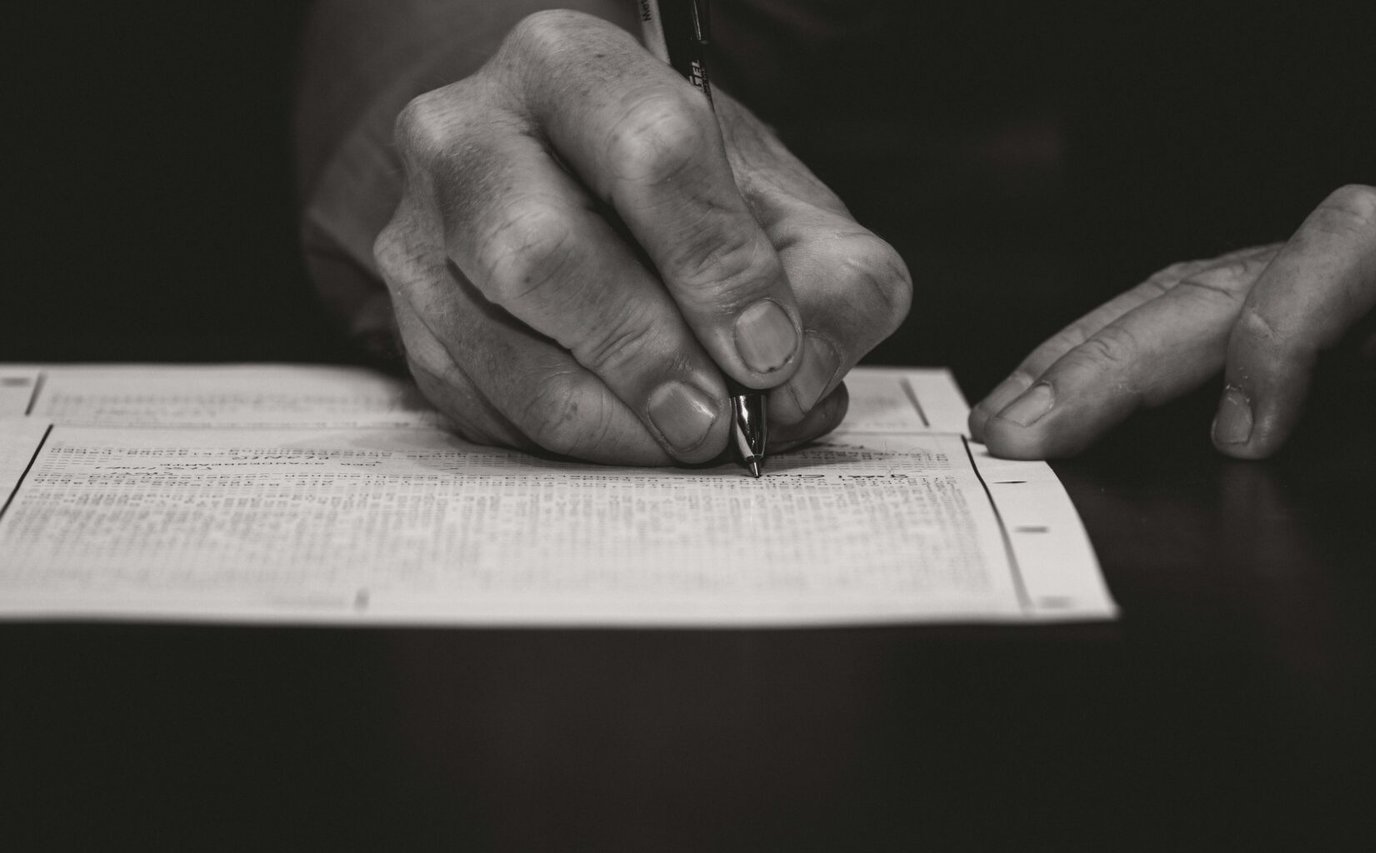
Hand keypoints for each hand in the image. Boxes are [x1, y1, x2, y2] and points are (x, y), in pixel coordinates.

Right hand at [374, 10, 909, 463]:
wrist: (584, 197)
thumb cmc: (692, 199)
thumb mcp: (790, 212)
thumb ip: (836, 282)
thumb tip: (803, 378)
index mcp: (572, 66)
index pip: (648, 153)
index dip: (717, 265)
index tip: (770, 350)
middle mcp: (468, 135)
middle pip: (543, 253)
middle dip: (648, 354)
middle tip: (720, 418)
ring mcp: (422, 236)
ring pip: (505, 349)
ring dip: (616, 421)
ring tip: (696, 439)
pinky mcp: (412, 328)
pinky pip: (488, 410)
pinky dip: (579, 445)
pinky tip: (642, 436)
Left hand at [970, 184, 1375, 461]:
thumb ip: (1297, 411)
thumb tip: (1191, 474)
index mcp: (1319, 291)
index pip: (1172, 303)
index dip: (1079, 353)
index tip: (1000, 420)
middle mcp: (1372, 265)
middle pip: (1217, 278)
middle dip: (1111, 353)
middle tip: (1030, 432)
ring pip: (1348, 236)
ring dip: (1276, 332)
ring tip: (1241, 436)